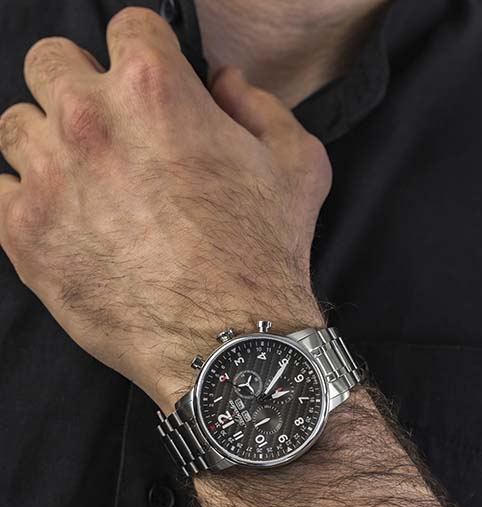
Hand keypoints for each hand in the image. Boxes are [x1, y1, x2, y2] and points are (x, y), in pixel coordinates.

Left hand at [0, 7, 330, 411]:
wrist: (227, 343)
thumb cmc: (264, 257)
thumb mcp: (297, 167)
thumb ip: (260, 106)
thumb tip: (223, 83)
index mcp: (156, 90)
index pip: (126, 25)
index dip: (141, 52)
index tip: (145, 84)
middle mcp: (91, 120)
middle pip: (50, 61)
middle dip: (78, 85)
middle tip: (106, 129)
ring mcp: (49, 176)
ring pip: (15, 123)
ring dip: (46, 142)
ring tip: (78, 179)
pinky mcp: (24, 233)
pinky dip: (21, 197)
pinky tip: (56, 217)